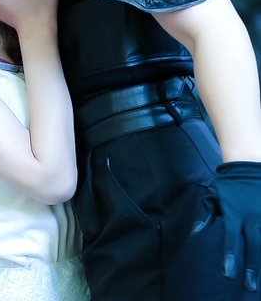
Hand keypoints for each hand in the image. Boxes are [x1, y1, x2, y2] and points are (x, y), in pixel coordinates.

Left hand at [191, 161, 260, 291]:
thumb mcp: (214, 195)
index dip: (229, 257)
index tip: (228, 273)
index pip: (231, 240)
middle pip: (254, 246)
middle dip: (252, 268)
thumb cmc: (229, 182)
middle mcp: (252, 216)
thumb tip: (194, 235)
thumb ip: (206, 216)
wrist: (249, 162)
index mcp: (235, 214)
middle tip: (250, 287)